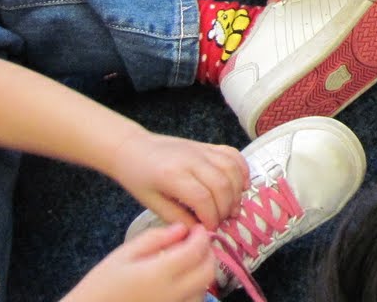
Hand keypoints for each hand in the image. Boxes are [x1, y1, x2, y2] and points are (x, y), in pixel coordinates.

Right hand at [60, 223, 215, 301]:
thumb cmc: (99, 285)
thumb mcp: (122, 254)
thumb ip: (155, 239)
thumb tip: (181, 228)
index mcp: (158, 274)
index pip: (195, 251)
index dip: (201, 235)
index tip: (197, 228)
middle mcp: (170, 294)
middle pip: (206, 272)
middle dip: (208, 253)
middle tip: (197, 243)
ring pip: (203, 289)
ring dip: (202, 272)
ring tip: (190, 261)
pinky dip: (195, 289)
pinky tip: (182, 281)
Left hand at [107, 130, 248, 229]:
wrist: (134, 148)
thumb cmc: (138, 178)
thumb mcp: (151, 202)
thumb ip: (176, 217)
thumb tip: (198, 231)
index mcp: (173, 175)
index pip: (202, 198)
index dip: (210, 217)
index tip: (209, 230)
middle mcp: (192, 159)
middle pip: (221, 184)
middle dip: (226, 208)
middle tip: (222, 222)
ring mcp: (203, 149)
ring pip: (231, 169)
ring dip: (237, 191)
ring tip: (233, 208)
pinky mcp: (209, 145)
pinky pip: (233, 154)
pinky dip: (242, 170)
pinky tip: (243, 185)